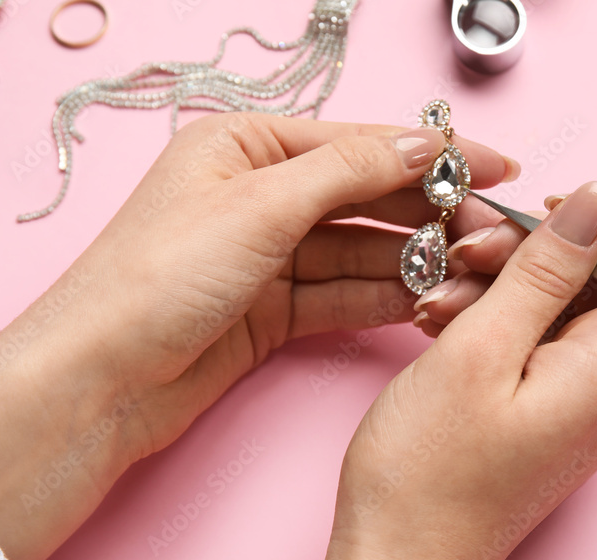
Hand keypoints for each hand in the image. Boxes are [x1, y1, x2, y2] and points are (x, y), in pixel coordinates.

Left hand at [0, 113, 514, 559]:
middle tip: (489, 234)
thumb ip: (351, 171)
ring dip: (413, 262)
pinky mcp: (274, 310)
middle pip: (367, 198)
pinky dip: (383, 299)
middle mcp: (260, 195)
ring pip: (361, 252)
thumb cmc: (155, 278)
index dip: (434, 156)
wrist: (100, 381)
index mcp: (246, 145)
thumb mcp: (262, 206)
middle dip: (429, 216)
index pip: (361, 143)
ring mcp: (269, 256)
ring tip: (468, 273)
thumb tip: (425, 144)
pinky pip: (344, 295)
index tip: (496, 168)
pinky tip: (427, 301)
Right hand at [282, 182, 596, 559]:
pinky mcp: (545, 416)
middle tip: (465, 254)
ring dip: (503, 286)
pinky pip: (537, 344)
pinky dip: (494, 320)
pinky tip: (440, 323)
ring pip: (563, 309)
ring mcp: (580, 405)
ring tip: (436, 300)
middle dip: (538, 252)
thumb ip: (546, 269)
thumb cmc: (430, 475)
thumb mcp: (481, 349)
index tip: (555, 213)